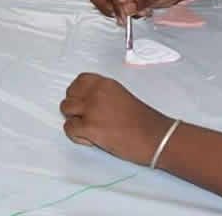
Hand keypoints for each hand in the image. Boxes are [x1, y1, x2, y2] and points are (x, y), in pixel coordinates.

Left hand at [60, 73, 174, 165]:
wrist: (155, 137)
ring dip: (74, 120)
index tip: (84, 103)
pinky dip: (77, 136)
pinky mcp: (89, 127)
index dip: (78, 93)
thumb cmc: (144, 122)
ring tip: (89, 129)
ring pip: (66, 109)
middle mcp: (96, 92)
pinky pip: (69, 128)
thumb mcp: (122, 97)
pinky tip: (91, 140)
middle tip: (87, 118)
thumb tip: (88, 103)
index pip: (79, 81)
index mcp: (105, 84)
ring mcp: (91, 109)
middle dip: (75, 107)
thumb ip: (104, 96)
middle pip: (69, 95)